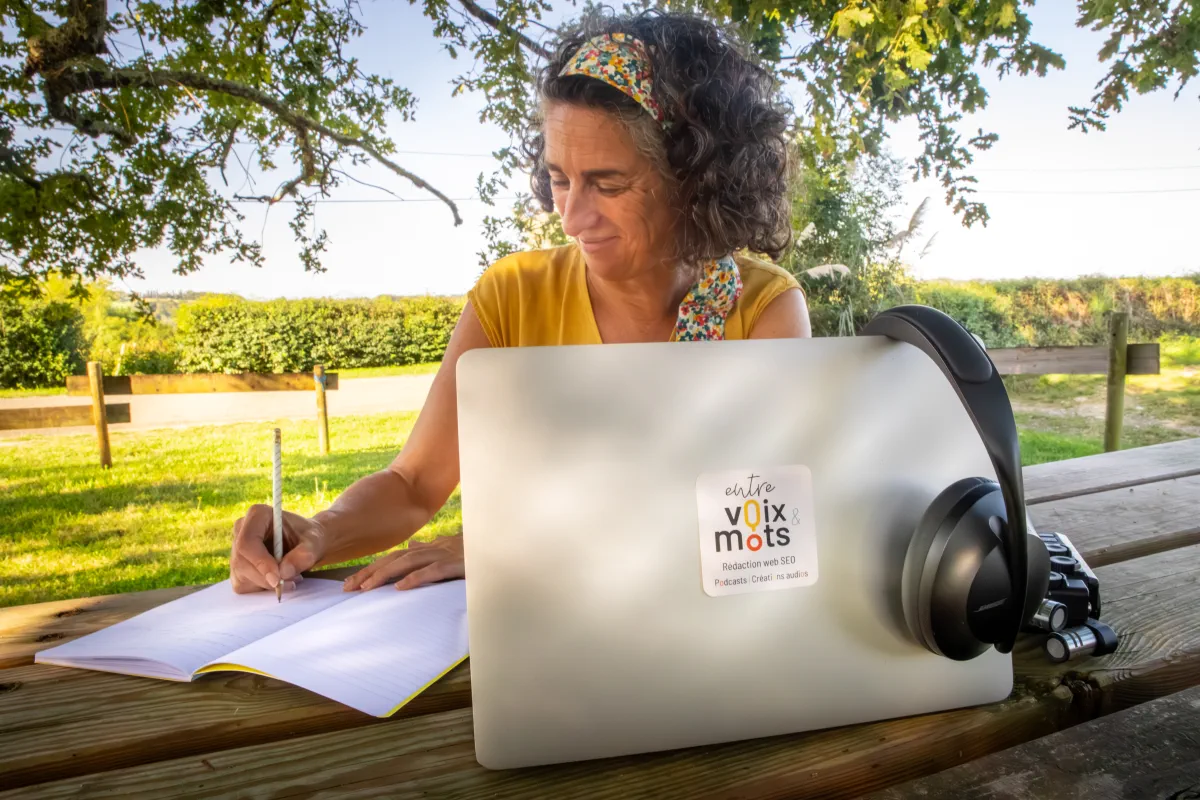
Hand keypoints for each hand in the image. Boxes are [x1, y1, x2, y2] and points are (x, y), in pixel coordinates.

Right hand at [230, 504, 328, 593]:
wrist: (306, 543)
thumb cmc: (308, 538)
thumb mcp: (314, 543)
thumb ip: (303, 555)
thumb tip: (284, 572)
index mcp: (258, 515)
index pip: (247, 542)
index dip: (260, 562)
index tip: (277, 579)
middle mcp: (241, 529)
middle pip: (242, 561)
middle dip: (266, 577)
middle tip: (292, 581)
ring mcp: (236, 548)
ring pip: (242, 575)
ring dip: (267, 584)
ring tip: (291, 578)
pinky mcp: (237, 566)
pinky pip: (243, 585)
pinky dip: (263, 588)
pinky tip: (279, 580)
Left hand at [342, 533, 463, 591]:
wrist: (499, 543)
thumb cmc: (474, 549)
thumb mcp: (447, 548)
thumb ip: (428, 549)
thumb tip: (410, 547)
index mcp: (427, 548)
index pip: (393, 558)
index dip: (371, 569)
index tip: (351, 583)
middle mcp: (431, 549)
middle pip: (393, 560)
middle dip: (369, 573)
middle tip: (348, 588)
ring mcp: (443, 555)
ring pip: (407, 564)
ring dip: (385, 575)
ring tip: (366, 587)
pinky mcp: (456, 565)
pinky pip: (432, 571)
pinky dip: (416, 578)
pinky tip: (400, 588)